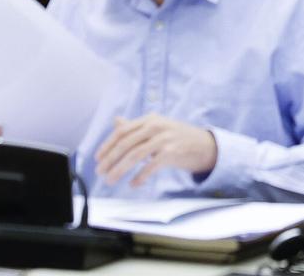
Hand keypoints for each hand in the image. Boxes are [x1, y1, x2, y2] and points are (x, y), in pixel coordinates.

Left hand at [95, 114, 217, 187]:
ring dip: (119, 169)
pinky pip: (150, 166)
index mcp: (150, 119)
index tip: (98, 158)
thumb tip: (116, 121)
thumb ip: (137, 126)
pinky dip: (140, 176)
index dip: (107, 145)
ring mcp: (165, 138)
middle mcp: (156, 126)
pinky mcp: (172, 152)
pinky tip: (134, 184)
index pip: (122, 131)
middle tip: (100, 172)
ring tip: (111, 180)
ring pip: (135, 155)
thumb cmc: (178, 137)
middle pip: (126, 143)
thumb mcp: (158, 127)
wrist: (205, 145)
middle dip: (110, 159)